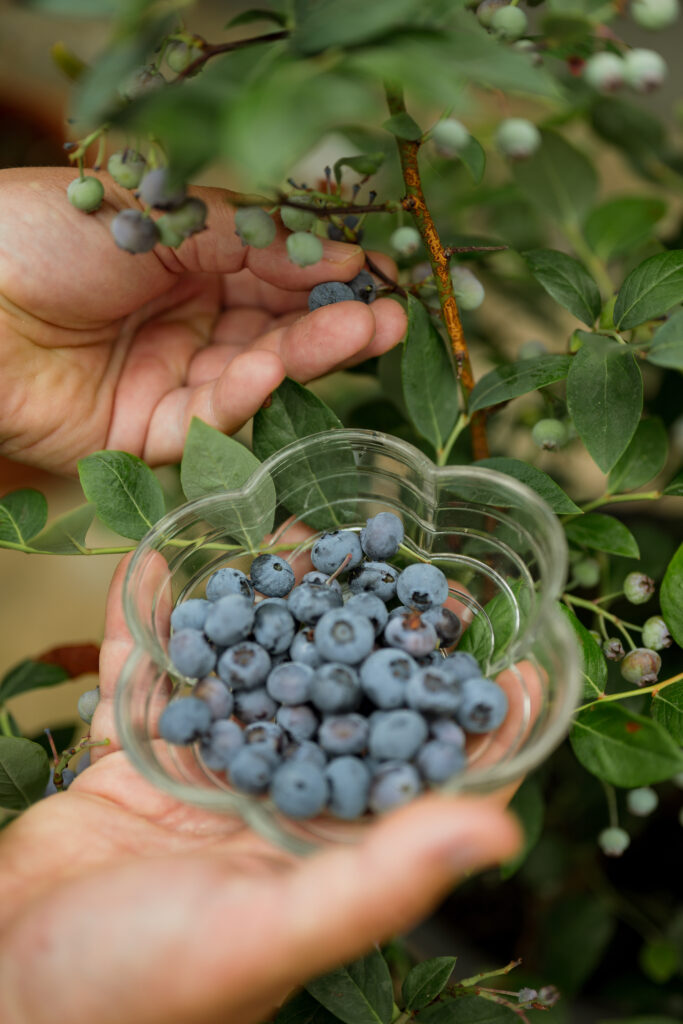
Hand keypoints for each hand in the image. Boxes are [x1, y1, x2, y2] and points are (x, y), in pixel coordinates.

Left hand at [0, 167, 405, 474]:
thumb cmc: (41, 236)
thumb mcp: (155, 215)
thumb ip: (247, 239)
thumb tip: (338, 254)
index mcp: (183, 260)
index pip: (272, 271)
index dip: (326, 274)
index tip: (383, 274)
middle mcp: (184, 322)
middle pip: (273, 328)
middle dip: (333, 322)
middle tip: (392, 315)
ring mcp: (169, 379)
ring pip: (254, 375)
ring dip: (307, 357)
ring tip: (365, 333)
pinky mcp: (148, 435)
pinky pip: (208, 419)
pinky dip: (242, 394)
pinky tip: (275, 366)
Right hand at [0, 553, 520, 1023]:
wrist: (8, 986)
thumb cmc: (140, 985)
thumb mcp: (269, 930)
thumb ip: (378, 879)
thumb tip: (502, 832)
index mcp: (326, 845)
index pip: (420, 772)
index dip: (466, 714)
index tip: (507, 647)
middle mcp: (277, 799)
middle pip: (340, 697)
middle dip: (368, 630)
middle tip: (394, 561)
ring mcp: (206, 770)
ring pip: (251, 670)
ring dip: (268, 608)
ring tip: (289, 540)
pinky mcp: (140, 756)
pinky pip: (153, 673)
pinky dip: (155, 622)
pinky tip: (162, 563)